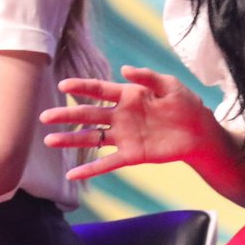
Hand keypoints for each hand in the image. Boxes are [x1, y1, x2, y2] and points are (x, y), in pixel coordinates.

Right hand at [40, 68, 216, 180]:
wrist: (199, 132)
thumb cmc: (186, 105)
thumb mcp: (170, 86)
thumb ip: (148, 77)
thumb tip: (124, 69)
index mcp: (129, 96)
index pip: (100, 90)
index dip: (81, 87)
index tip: (62, 84)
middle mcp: (121, 116)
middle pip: (88, 114)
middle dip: (67, 115)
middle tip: (45, 116)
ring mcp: (124, 136)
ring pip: (92, 138)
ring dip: (71, 140)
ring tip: (49, 141)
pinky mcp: (131, 155)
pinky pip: (106, 162)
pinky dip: (89, 169)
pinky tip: (72, 175)